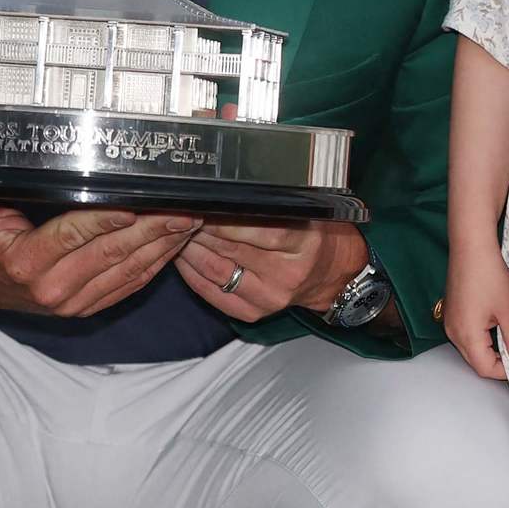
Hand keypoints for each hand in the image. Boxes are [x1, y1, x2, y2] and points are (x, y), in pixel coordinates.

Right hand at [0, 201, 196, 317]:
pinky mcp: (88, 308)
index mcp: (27, 263)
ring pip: (128, 271)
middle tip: (184, 209)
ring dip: (162, 247)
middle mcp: (54, 287)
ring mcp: (74, 302)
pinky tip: (174, 246)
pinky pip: (129, 286)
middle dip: (153, 230)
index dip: (107, 220)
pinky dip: (155, 266)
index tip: (139, 205)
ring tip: (189, 222)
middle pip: (112, 252)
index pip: (75, 235)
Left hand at [175, 219, 363, 323]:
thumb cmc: (313, 238)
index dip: (226, 220)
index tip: (204, 206)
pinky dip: (193, 275)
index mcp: (303, 243)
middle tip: (183, 215)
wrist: (329, 274)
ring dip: (192, 251)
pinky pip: (213, 294)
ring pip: (217, 272)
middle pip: (233, 249)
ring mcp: (269, 297)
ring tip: (179, 234)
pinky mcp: (254, 313)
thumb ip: (270, 206)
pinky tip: (184, 258)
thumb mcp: (302, 214)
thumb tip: (223, 194)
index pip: (260, 231)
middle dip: (202, 230)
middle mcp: (287, 274)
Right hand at [441, 243, 508, 380]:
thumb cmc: (488, 273)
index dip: (505, 372)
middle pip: (475, 361)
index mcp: (466, 334)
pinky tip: (496, 325)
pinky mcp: (452, 312)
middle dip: (497, 362)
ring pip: (471, 348)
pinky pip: (466, 334)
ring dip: (489, 349)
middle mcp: (453, 331)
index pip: (484, 368)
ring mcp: (450, 321)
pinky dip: (481, 337)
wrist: (471, 247)